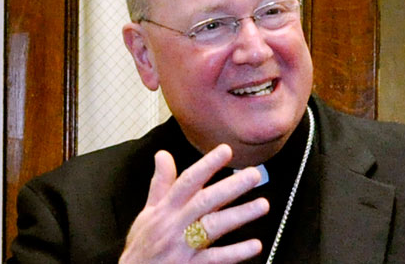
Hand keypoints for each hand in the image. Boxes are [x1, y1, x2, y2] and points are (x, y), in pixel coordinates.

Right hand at [119, 144, 269, 263]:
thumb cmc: (142, 247)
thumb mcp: (147, 213)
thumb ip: (160, 183)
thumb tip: (163, 154)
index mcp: (166, 209)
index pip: (187, 181)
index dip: (206, 165)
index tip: (226, 150)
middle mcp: (175, 225)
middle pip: (204, 201)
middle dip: (230, 187)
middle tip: (253, 174)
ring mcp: (183, 247)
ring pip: (213, 227)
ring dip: (239, 215)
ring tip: (262, 205)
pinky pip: (215, 259)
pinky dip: (235, 252)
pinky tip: (254, 245)